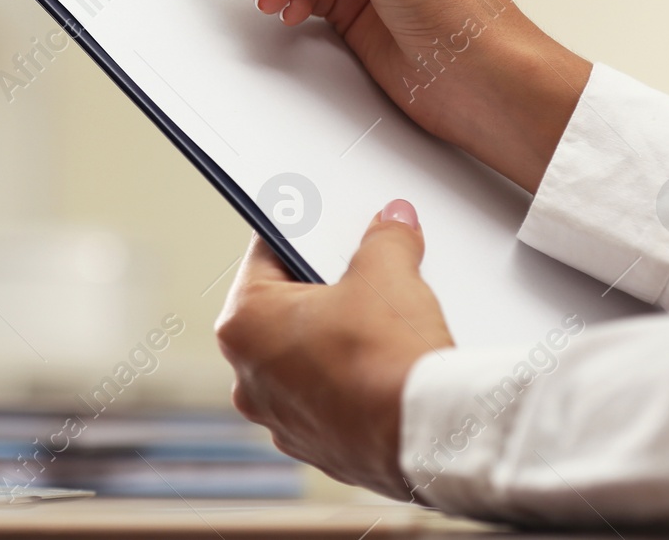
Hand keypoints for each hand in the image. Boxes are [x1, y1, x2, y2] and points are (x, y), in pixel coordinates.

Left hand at [215, 201, 451, 499]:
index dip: (301, 237)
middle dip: (321, 292)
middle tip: (360, 276)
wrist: (425, 436)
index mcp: (243, 324)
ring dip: (333, 341)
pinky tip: (382, 371)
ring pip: (304, 360)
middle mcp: (248, 377)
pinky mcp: (315, 447)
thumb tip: (392, 222)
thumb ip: (384, 239)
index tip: (321, 231)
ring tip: (377, 326)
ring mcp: (279, 418)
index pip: (265, 258)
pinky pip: (326, 400)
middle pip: (283, 312)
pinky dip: (348, 385)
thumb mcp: (387, 273)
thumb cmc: (386, 359)